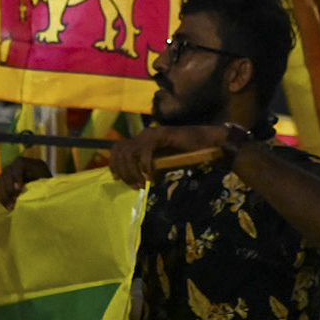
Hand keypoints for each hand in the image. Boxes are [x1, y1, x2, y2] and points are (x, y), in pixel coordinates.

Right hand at [0, 155, 51, 209]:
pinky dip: (3, 196)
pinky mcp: (7, 180)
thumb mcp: (48, 184)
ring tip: (10, 206)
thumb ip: (40, 185)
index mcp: (33, 163)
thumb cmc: (51, 187)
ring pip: (1, 179)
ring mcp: (12, 171)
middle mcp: (20, 165)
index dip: (17, 176)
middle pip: (8, 171)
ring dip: (4, 194)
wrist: (49, 190)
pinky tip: (7, 205)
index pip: (20, 164)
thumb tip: (29, 194)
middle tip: (13, 202)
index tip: (18, 189)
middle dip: (9, 188)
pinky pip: (0, 186)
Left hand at [108, 123, 228, 188]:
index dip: (114, 163)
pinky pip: (145, 152)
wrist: (206, 142)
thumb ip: (150, 166)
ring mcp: (151, 134)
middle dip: (123, 172)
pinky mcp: (161, 135)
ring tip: (142, 184)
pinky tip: (151, 176)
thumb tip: (136, 179)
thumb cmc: (187, 154)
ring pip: (129, 153)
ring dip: (132, 171)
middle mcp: (143, 135)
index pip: (118, 148)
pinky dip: (145, 166)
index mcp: (142, 140)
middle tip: (135, 186)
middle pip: (120, 152)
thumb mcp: (163, 162)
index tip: (116, 178)